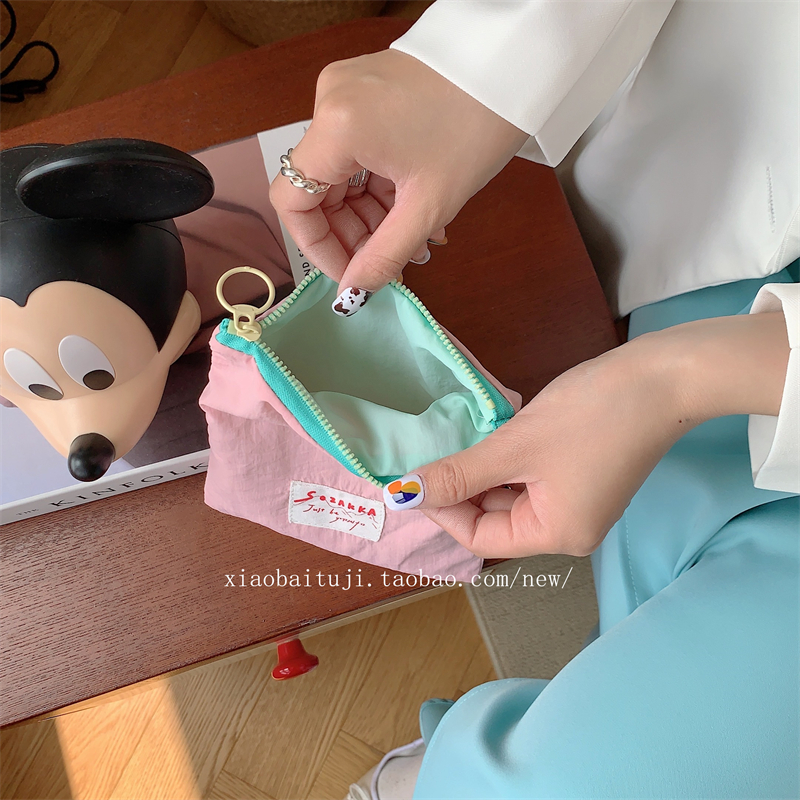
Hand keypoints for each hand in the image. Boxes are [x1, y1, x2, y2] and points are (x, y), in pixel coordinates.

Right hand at [268, 49, 527, 311]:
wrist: (515, 67)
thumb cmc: (478, 127)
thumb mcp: (429, 205)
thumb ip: (384, 255)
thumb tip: (351, 292)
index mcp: (337, 126)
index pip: (292, 201)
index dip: (317, 247)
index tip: (350, 273)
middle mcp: (329, 102)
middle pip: (317, 189)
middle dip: (355, 233)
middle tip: (393, 261)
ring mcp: (346, 92)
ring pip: (341, 174)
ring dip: (372, 214)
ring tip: (415, 239)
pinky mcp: (366, 90)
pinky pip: (358, 151)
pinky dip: (379, 185)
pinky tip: (413, 207)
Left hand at [385, 313, 788, 556]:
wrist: (664, 376)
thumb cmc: (590, 414)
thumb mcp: (515, 446)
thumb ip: (459, 474)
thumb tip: (404, 495)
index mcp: (556, 535)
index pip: (480, 539)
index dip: (441, 511)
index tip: (410, 477)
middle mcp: (569, 529)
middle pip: (496, 520)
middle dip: (461, 489)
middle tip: (430, 453)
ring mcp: (579, 503)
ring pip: (511, 496)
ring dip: (482, 472)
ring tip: (459, 440)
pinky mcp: (584, 475)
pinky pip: (531, 479)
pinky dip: (507, 461)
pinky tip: (491, 436)